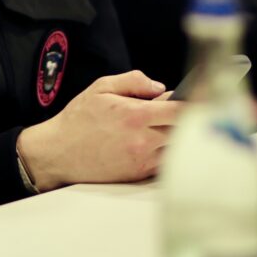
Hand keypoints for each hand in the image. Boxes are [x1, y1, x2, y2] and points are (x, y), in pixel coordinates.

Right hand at [17, 71, 181, 190]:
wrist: (58, 153)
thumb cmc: (79, 119)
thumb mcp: (101, 88)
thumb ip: (134, 81)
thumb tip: (160, 87)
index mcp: (136, 115)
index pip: (181, 109)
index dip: (193, 102)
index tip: (198, 97)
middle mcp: (143, 140)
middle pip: (184, 130)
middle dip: (186, 119)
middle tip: (178, 111)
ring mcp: (142, 160)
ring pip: (176, 147)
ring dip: (176, 136)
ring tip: (163, 127)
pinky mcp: (138, 175)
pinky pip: (164, 162)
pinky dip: (164, 151)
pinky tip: (153, 143)